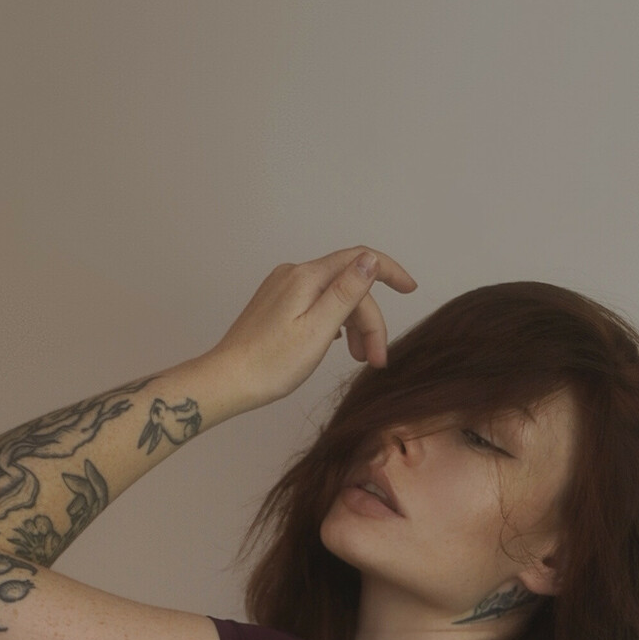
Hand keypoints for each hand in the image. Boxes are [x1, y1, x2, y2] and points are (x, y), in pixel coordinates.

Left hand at [204, 247, 417, 409]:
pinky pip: (317, 304)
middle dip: (370, 320)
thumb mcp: (319, 330)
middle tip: (376, 359)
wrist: (228, 380)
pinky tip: (338, 344)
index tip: (410, 289)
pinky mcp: (276, 304)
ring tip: (360, 359)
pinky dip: (335, 323)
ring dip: (353, 325)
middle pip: (348, 285)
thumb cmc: (270, 364)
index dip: (389, 272)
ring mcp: (283, 288)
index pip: (359, 259)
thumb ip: (347, 292)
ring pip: (333, 297)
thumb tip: (370, 260)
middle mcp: (294, 274)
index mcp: (307, 278)